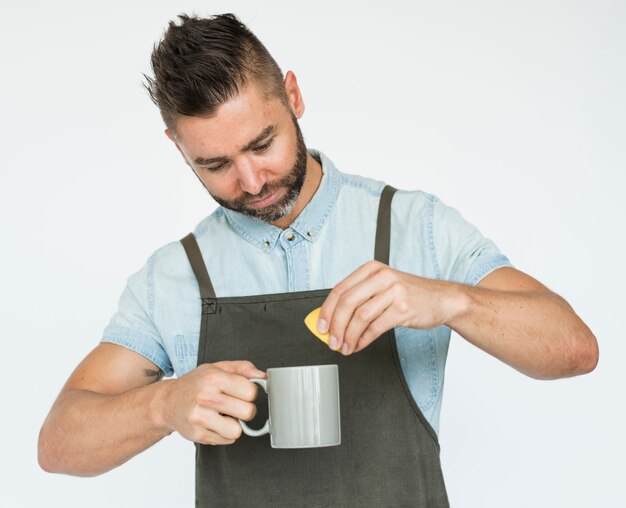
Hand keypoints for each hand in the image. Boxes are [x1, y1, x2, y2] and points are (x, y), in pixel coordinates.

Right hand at [160, 361, 265, 444]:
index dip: (250, 393)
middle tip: (234, 405)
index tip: (241, 392)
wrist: (168, 402)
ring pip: (237, 430)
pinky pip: (227, 440)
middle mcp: (205, 397)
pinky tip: (214, 423)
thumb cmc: (195, 384)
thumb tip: (263, 376)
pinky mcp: (198, 435)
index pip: (250, 392)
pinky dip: (224, 433)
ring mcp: (200, 417)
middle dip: (245, 410)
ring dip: (234, 424)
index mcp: (213, 378)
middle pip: (248, 412)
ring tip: (223, 415)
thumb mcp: (217, 367)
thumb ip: (243, 368)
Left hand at [317, 261, 461, 354]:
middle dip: (335, 326)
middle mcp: (381, 276)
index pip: (340, 290)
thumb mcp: (383, 287)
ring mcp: (393, 291)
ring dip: (349, 336)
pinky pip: (375, 327)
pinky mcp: (403, 307)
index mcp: (371, 269)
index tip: (320, 327)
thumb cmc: (410, 294)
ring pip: (360, 316)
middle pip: (347, 303)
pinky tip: (359, 345)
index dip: (326, 311)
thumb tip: (332, 320)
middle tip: (331, 341)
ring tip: (345, 347)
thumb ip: (359, 299)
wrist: (443, 299)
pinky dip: (363, 339)